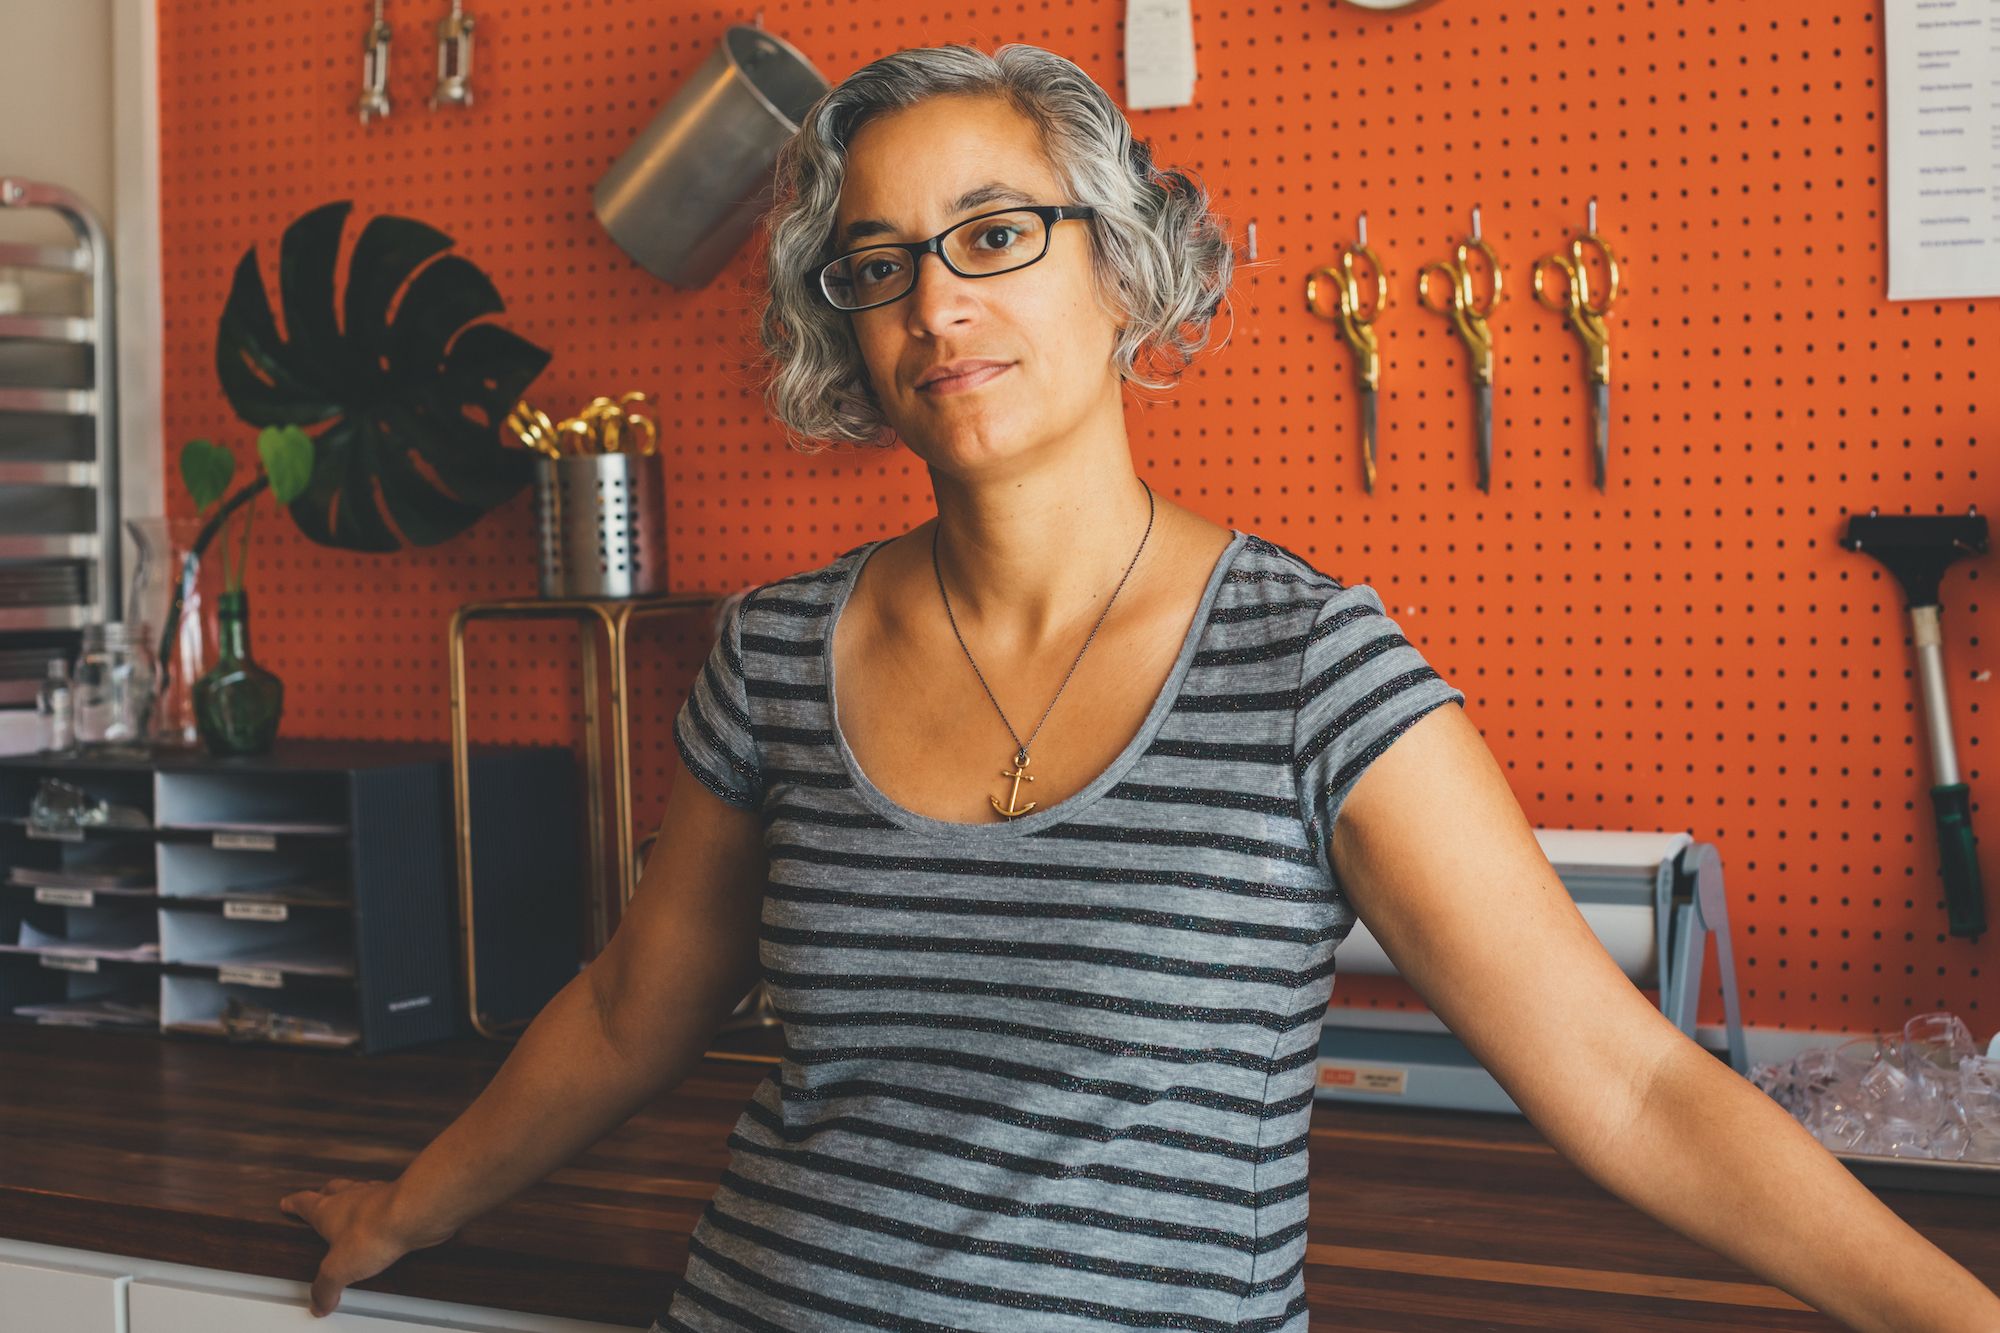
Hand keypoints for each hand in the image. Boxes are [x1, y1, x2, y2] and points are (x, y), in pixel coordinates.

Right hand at [277, 1177, 455, 1317]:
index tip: (288, 1203)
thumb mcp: (338, 1269)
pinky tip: (386, 1218)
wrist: (414, 1212)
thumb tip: (318, 1303)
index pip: (304, 1202)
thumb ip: (325, 1288)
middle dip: (324, 1194)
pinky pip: (387, 1201)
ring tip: (354, 1210)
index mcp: (328, 1209)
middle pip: (333, 1190)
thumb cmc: (374, 1230)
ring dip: (355, 1199)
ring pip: (360, 1191)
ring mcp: (378, 1195)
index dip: (294, 1204)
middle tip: (321, 1198)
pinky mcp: (401, 1200)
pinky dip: (382, 1208)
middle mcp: (351, 1197)